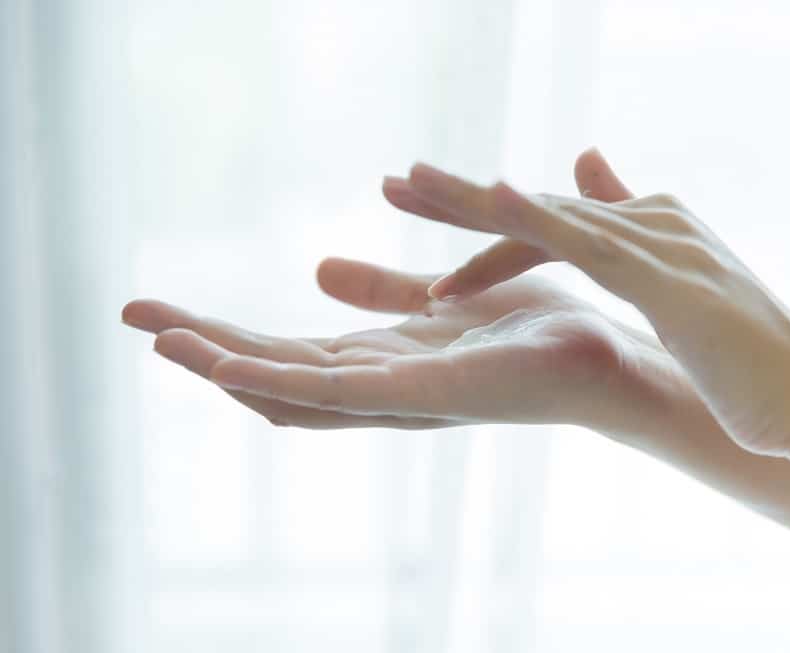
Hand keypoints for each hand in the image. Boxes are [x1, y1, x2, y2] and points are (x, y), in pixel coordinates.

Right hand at [121, 149, 669, 430]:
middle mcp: (382, 389)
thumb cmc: (535, 332)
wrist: (611, 360)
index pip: (286, 349)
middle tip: (134, 316)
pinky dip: (282, 382)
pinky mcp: (427, 398)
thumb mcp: (437, 302)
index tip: (164, 308)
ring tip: (160, 343)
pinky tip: (230, 369)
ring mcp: (401, 400)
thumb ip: (381, 291)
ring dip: (226, 367)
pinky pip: (343, 395)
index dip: (223, 331)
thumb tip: (315, 269)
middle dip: (205, 346)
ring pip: (295, 390)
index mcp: (382, 362)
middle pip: (278, 370)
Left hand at [394, 156, 789, 455]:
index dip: (487, 215)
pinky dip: (538, 218)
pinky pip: (589, 241)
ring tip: (409, 184)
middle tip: (394, 181)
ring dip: (477, 199)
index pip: (550, 221)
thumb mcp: (682, 295)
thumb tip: (605, 204)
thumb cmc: (743, 357)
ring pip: (550, 214)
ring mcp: (659, 244)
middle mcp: (649, 223)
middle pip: (537, 206)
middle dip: (462, 196)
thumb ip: (644, 246)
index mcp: (646, 231)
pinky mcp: (668, 277)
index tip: (425, 205)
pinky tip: (492, 199)